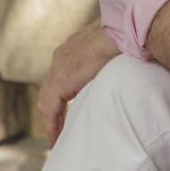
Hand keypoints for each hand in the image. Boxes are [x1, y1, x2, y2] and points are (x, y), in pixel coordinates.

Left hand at [37, 20, 119, 144]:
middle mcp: (60, 57)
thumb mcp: (110, 48)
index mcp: (71, 49)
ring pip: (46, 101)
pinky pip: (51, 110)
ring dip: (51, 120)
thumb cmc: (123, 37)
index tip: (65, 110)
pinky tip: (57, 139)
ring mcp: (58, 68)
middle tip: (58, 128)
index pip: (59, 77)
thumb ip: (106, 59)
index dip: (60, 95)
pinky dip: (53, 126)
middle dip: (52, 110)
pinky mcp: (61, 82)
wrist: (120, 31)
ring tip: (57, 139)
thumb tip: (118, 67)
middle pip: (48, 90)